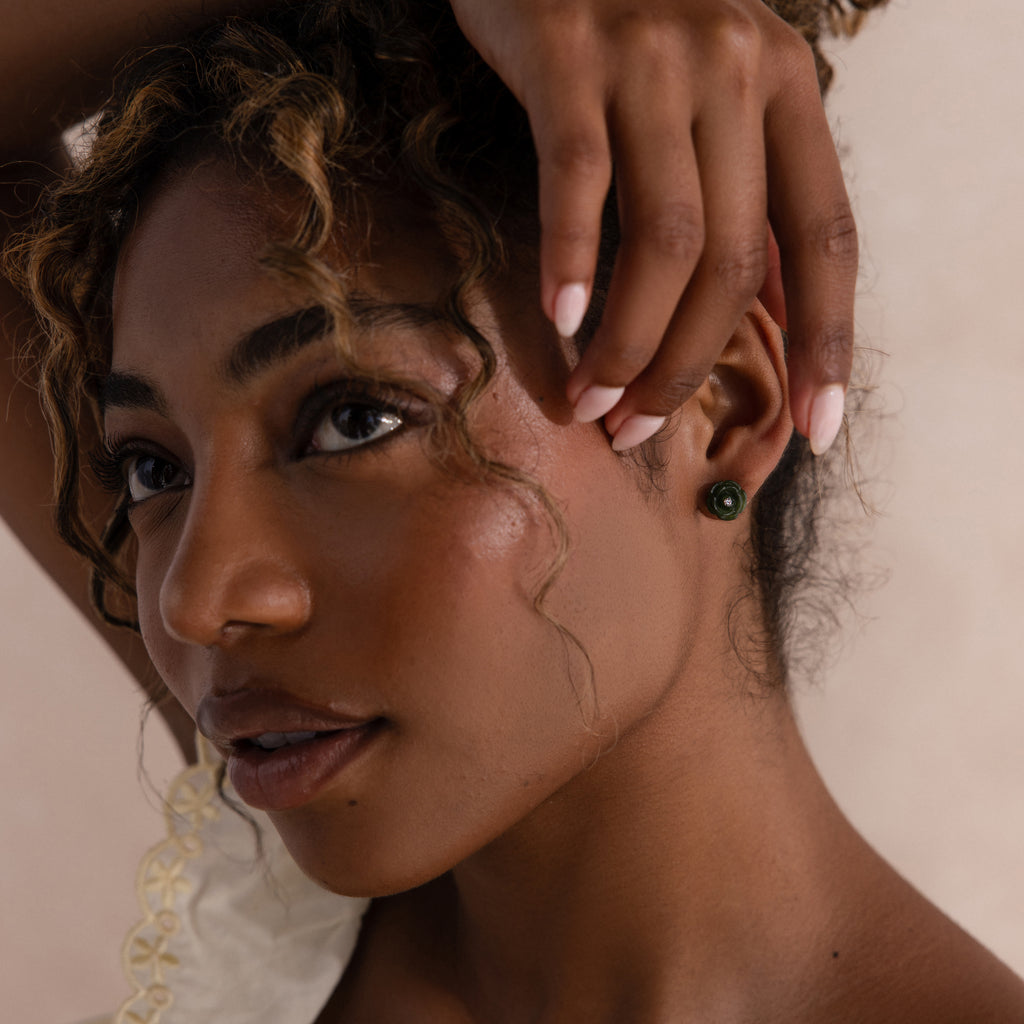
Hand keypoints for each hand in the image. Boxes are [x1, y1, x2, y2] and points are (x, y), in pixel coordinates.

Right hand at [449, 0, 854, 453]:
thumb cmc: (636, 26)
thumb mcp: (717, 92)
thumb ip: (742, 190)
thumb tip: (757, 313)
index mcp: (785, 90)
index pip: (826, 239)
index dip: (828, 341)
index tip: (815, 431)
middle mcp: (734, 71)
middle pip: (734, 262)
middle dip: (685, 368)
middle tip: (634, 427)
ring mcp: (653, 59)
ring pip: (663, 239)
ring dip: (627, 342)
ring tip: (590, 399)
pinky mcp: (569, 54)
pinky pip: (578, 181)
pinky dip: (572, 261)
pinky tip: (559, 321)